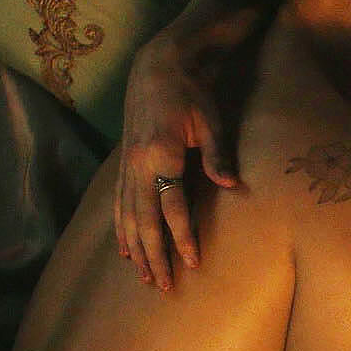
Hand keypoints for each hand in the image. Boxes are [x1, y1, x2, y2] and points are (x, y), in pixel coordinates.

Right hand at [114, 20, 239, 290]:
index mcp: (160, 154)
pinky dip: (120, 228)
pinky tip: (123, 248)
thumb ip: (217, 155)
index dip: (182, 237)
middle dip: (154, 255)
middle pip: (144, 220)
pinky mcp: (124, 163)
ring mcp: (127, 165)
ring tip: (143, 277)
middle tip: (163, 286)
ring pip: (127, 216)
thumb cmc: (191, 91)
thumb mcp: (210, 120)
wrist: (159, 64)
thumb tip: (231, 186)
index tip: (191, 263)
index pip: (172, 207)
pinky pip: (119, 204)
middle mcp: (137, 164)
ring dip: (135, 249)